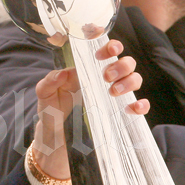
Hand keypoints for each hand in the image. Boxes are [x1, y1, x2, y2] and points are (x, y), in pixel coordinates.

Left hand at [33, 39, 148, 179]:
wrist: (54, 138)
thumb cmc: (50, 111)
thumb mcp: (44, 95)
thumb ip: (49, 82)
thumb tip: (64, 73)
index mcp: (85, 70)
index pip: (103, 51)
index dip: (109, 46)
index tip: (105, 51)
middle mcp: (102, 80)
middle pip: (124, 62)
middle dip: (120, 64)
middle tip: (106, 76)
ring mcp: (112, 96)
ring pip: (134, 79)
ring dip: (129, 81)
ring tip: (113, 91)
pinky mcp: (118, 113)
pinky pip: (138, 105)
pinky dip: (141, 104)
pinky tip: (133, 108)